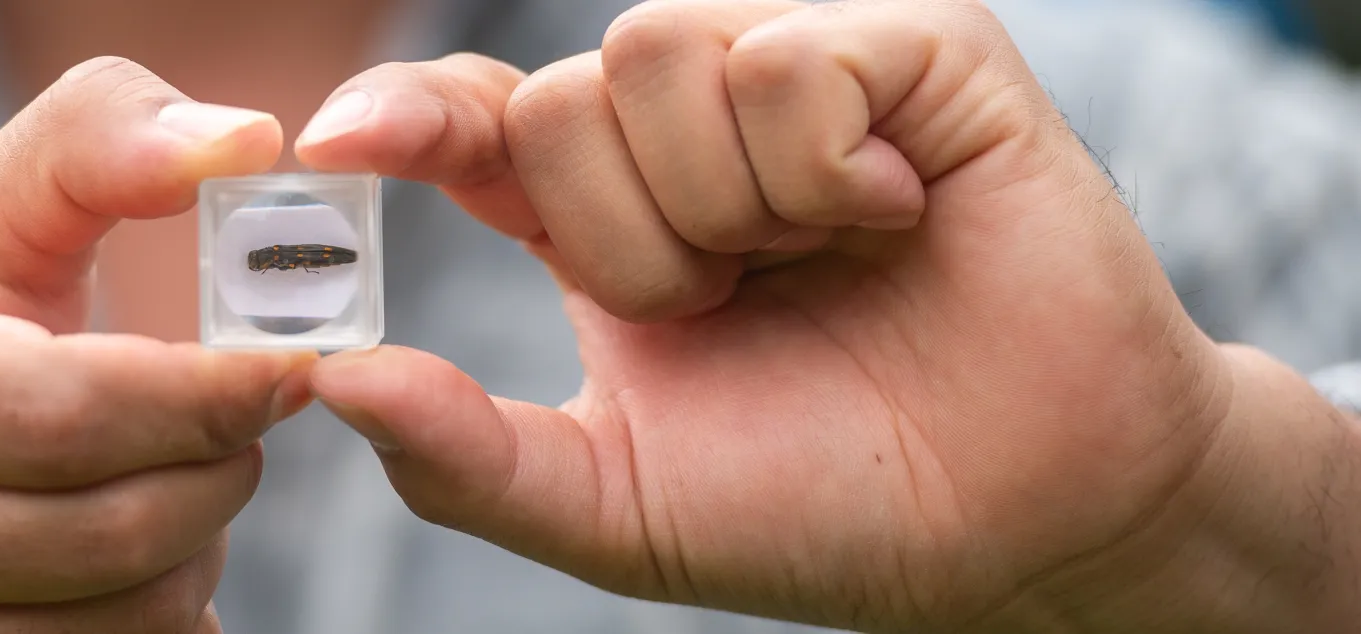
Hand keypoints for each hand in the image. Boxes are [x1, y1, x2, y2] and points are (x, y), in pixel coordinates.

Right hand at [0, 58, 311, 632]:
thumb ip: (107, 142)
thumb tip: (246, 142)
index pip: (64, 411)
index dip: (208, 398)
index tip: (294, 368)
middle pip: (101, 534)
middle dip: (218, 479)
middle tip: (243, 428)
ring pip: (107, 627)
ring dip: (191, 557)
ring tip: (177, 484)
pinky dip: (149, 621)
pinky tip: (138, 554)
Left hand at [297, 1, 1360, 631]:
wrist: (1026, 523)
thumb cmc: (826, 506)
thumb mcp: (617, 508)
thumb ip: (467, 457)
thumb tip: (333, 379)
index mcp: (606, 218)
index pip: (471, 120)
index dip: (404, 115)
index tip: (339, 149)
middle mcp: (690, 131)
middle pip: (556, 95)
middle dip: (626, 243)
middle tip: (732, 306)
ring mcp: (801, 76)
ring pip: (652, 54)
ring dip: (718, 206)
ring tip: (815, 263)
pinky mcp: (916, 53)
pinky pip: (785, 60)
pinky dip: (818, 169)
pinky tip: (890, 217)